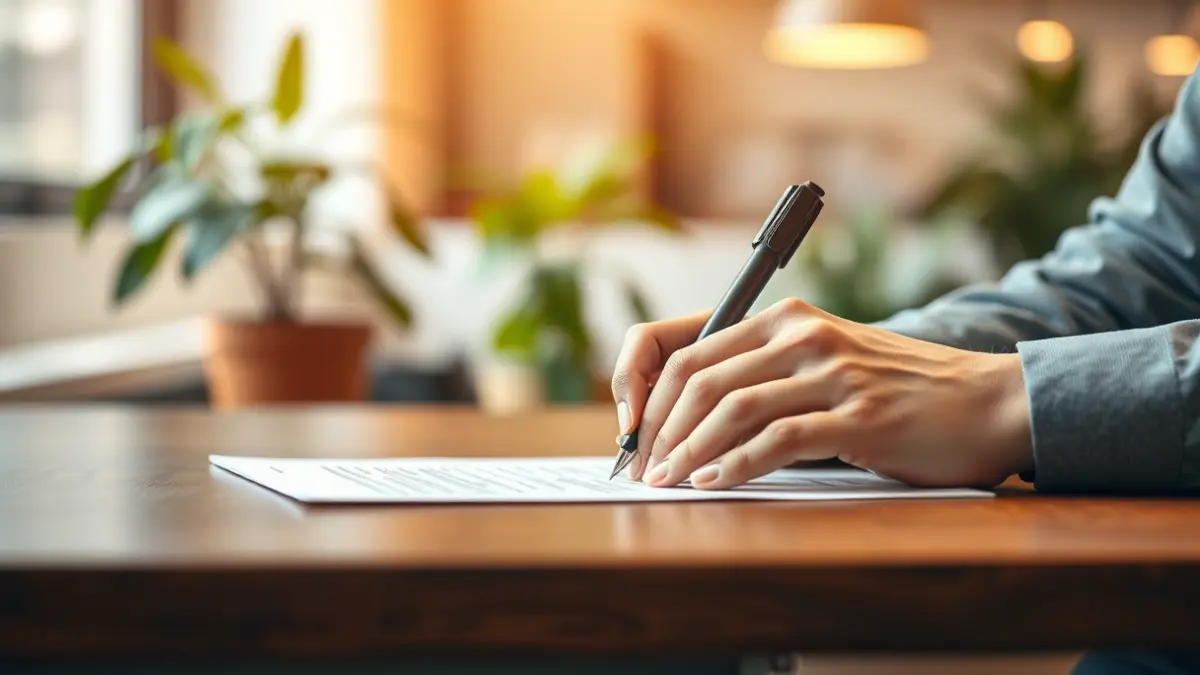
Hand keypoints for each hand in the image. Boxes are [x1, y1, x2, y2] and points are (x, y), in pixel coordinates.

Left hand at [610, 299, 1032, 489]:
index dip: (645, 391)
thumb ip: (765, 374)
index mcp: (786, 318)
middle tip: (643, 470)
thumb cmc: (899, 390)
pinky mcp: (859, 417)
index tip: (631, 433)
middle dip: (659, 430)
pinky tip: (714, 483)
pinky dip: (737, 464)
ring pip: (731, 407)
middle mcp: (803, 335)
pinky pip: (779, 440)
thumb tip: (690, 419)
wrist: (987, 402)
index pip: (687, 347)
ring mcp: (832, 374)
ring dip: (689, 451)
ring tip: (668, 481)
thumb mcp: (825, 363)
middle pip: (700, 378)